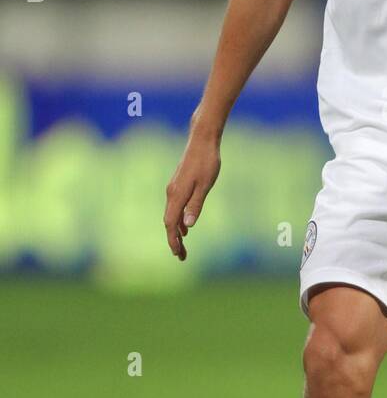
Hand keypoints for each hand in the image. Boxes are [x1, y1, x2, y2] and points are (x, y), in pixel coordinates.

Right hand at [164, 132, 220, 259]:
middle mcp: (171, 193)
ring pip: (171, 215)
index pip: (171, 224)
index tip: (178, 254)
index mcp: (177, 195)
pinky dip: (178, 220)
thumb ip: (196, 205)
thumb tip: (188, 226)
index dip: (173, 241)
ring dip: (176, 232)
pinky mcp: (178, 185)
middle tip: (181, 257)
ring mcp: (173, 189)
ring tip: (183, 247)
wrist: (202, 141)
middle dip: (174, 241)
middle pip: (169, 223)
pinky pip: (174, 208)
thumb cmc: (207, 162)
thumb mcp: (205, 185)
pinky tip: (185, 228)